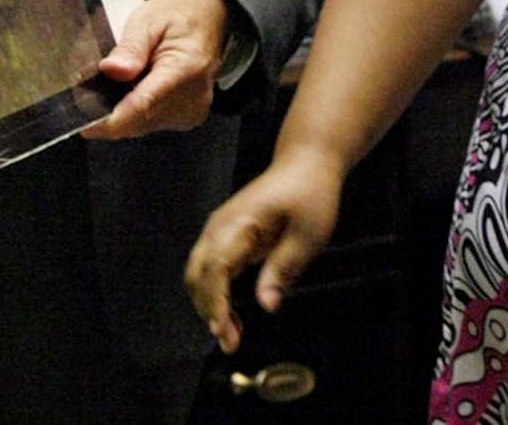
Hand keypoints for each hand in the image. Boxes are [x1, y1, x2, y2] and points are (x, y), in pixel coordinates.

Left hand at [80, 0, 230, 139]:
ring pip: (142, 125)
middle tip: (93, 87)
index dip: (109, 120)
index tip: (84, 123)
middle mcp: (193, 98)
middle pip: (139, 121)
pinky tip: (137, 87)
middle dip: (112, 110)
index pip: (142, 106)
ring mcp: (192, 112)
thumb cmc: (178, 16)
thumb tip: (111, 70)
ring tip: (121, 80)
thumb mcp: (148, 19)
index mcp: (185, 70)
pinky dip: (138, 110)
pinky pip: (152, 122)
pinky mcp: (188, 118)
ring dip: (125, 110)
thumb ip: (130, 47)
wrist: (208, 18)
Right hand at [184, 149, 343, 352]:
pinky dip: (214, 294)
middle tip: (230, 343)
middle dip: (208, 310)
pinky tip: (232, 316)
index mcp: (239, 222)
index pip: (215, 269)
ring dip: (209, 305)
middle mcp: (220, 225)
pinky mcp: (224, 234)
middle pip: (197, 274)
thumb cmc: (310, 194)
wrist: (305, 163)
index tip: (226, 333)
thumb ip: (284, 269)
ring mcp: (219, 228)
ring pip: (198, 273)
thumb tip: (267, 306)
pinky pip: (209, 268)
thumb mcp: (308, 234)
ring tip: (233, 336)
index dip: (217, 304)